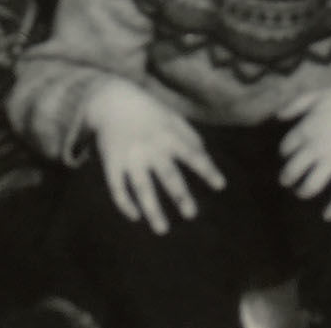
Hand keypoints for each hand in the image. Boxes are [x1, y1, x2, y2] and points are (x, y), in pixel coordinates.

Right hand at [84, 77, 225, 234]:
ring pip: (141, 188)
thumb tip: (204, 156)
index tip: (220, 185)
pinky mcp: (111, 163)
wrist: (110, 100)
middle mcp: (150, 148)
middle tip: (191, 214)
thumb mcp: (170, 116)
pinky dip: (125, 204)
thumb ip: (189, 135)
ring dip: (152, 210)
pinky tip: (136, 217)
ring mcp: (129, 157)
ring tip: (162, 230)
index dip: (207, 170)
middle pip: (167, 175)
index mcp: (167, 135)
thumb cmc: (146, 111)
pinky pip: (117, 188)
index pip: (191, 155)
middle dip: (180, 195)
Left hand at [276, 73, 330, 220]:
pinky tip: (326, 216)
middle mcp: (316, 148)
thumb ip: (295, 105)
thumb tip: (277, 117)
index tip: (287, 154)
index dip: (284, 152)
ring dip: (303, 192)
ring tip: (300, 193)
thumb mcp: (317, 95)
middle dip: (286, 178)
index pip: (286, 147)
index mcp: (306, 130)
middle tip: (286, 181)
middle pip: (293, 170)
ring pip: (312, 185)